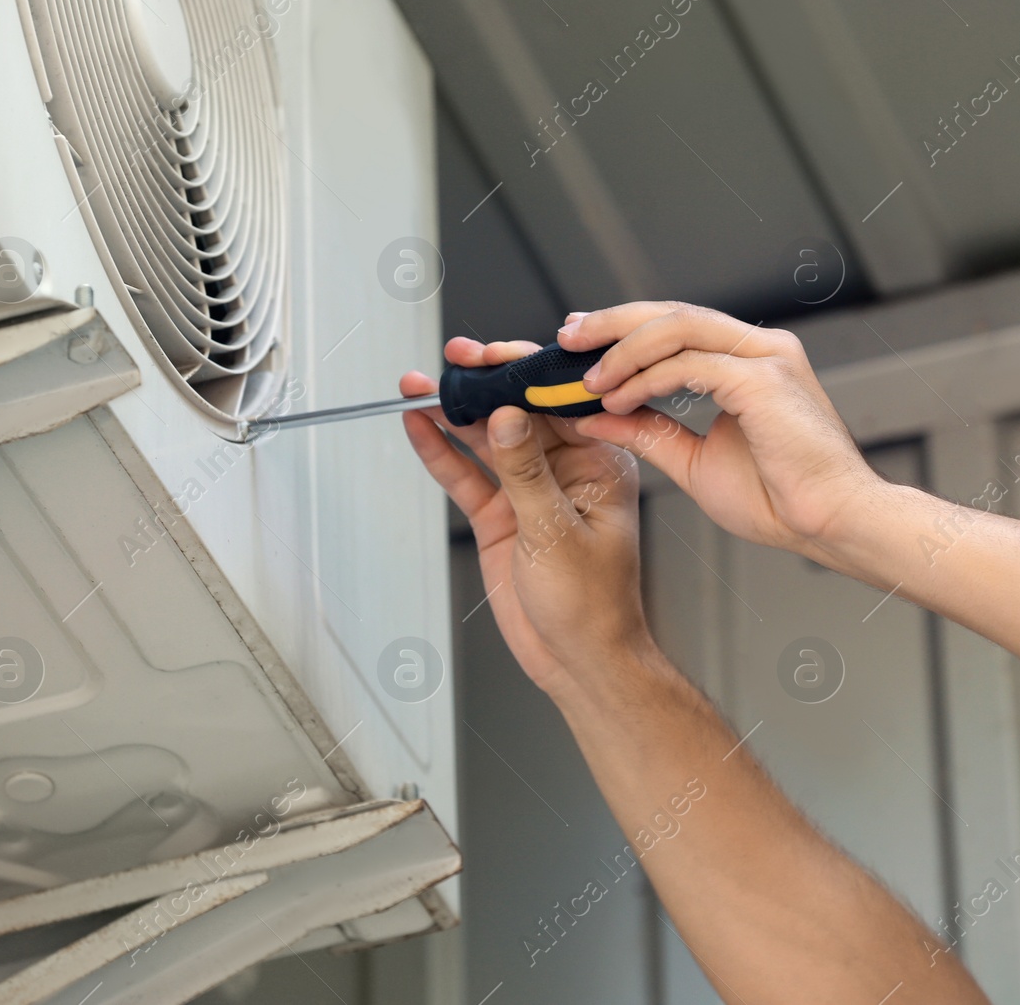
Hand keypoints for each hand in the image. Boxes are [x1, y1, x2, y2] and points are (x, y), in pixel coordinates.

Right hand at [400, 338, 653, 697]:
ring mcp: (530, 490)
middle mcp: (567, 468)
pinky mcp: (502, 516)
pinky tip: (420, 428)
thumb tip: (505, 418)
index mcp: (601, 462)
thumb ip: (525, 472)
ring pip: (487, 439)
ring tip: (418, 388)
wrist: (579, 661)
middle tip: (451, 362)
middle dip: (483, 385)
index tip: (490, 357)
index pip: (559, 402)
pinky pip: (467, 475)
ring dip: (453, 414)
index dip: (523, 375)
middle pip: (518, 412)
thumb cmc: (595, 607)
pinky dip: (442, 452)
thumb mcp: (556, 533)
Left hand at [560, 302, 877, 566]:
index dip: (624, 329)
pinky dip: (646, 377)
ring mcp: (765, 357)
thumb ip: (649, 432)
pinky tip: (617, 398)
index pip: (676, 327)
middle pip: (671, 313)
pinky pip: (690, 362)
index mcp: (748, 363)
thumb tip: (596, 416)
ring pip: (677, 326)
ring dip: (623, 348)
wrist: (831, 524)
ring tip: (587, 378)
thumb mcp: (694, 462)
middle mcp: (759, 349)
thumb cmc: (781, 500)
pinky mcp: (764, 378)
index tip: (580, 342)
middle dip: (612, 323)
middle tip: (568, 338)